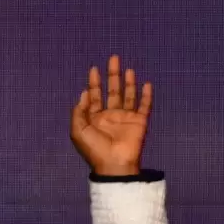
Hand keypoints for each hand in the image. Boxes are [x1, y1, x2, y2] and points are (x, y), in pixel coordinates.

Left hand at [70, 53, 152, 177]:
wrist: (114, 164)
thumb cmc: (95, 149)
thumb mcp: (78, 131)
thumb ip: (78, 112)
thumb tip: (83, 94)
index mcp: (95, 118)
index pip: (94, 96)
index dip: (94, 83)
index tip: (94, 69)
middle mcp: (111, 115)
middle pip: (112, 90)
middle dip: (112, 75)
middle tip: (113, 58)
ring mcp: (126, 118)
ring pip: (128, 95)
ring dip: (128, 82)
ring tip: (128, 69)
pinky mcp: (139, 122)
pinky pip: (144, 106)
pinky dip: (146, 96)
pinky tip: (146, 84)